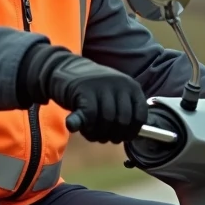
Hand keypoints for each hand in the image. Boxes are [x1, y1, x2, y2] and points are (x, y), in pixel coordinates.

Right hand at [27, 46, 147, 142]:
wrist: (64, 67)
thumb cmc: (92, 87)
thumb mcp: (113, 94)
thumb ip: (123, 112)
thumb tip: (129, 136)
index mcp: (131, 87)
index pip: (140, 117)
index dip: (131, 132)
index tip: (121, 138)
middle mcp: (120, 85)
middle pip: (122, 122)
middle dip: (112, 135)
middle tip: (102, 137)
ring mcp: (102, 86)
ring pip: (106, 121)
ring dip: (97, 134)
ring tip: (90, 133)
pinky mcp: (84, 90)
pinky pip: (89, 116)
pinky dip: (84, 127)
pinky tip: (77, 127)